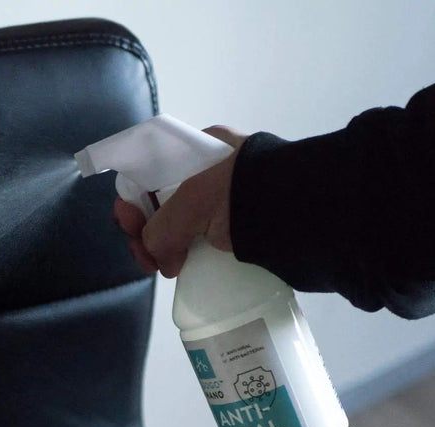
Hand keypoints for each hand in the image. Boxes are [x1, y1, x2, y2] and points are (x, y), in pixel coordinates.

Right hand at [114, 125, 246, 277]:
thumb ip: (162, 227)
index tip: (129, 222)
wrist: (305, 215)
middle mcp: (214, 173)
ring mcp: (227, 205)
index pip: (152, 170)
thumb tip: (161, 259)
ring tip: (159, 267)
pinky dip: (186, 256)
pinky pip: (202, 244)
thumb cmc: (244, 194)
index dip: (134, 197)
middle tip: (143, 254)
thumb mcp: (193, 201)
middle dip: (144, 229)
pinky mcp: (240, 233)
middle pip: (162, 203)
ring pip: (180, 227)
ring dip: (161, 247)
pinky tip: (179, 269)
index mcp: (203, 149)